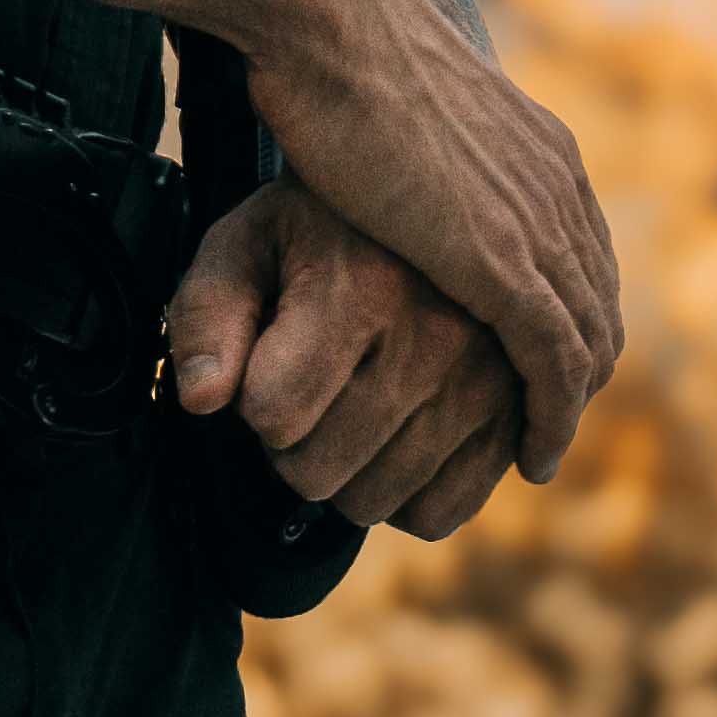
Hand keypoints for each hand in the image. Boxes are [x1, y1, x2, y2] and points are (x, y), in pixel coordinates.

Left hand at [167, 181, 525, 538]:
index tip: (270, 359)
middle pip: (315, 471)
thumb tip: (201, 400)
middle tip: (308, 386)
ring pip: (371, 502)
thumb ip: (208, 313)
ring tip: (349, 403)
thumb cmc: (324, 230)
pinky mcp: (515, 417)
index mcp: (364, 285)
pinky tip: (393, 437)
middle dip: (290, 442)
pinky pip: (439, 514)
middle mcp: (437, 336)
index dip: (253, 397)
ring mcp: (485, 382)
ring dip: (343, 470)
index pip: (272, 413)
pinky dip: (404, 496)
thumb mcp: (251, 240)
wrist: (442, 202)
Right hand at [237, 0, 621, 478]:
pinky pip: (555, 363)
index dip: (569, 316)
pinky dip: (552, 417)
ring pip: (588, 341)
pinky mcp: (505, 264)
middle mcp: (560, 187)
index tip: (539, 364)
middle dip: (581, 370)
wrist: (330, 21)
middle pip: (598, 303)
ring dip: (568, 408)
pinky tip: (533, 454)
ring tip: (540, 452)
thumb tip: (406, 159)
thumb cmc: (336, 48)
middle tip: (544, 424)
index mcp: (542, 148)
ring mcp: (539, 224)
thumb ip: (434, 146)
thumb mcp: (410, 104)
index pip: (584, 254)